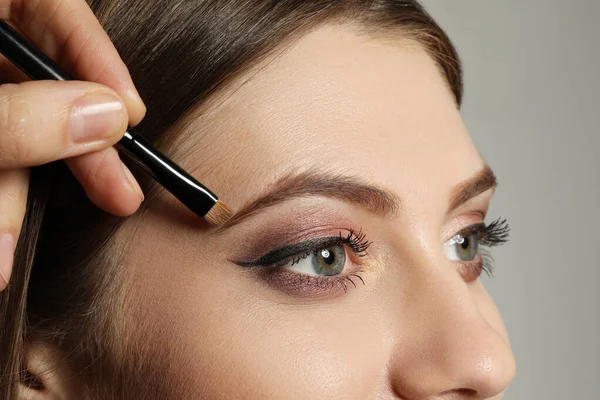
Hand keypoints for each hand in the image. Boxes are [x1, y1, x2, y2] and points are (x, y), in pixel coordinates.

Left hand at [0, 0, 146, 289]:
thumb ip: (19, 115)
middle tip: (118, 197)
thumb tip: (107, 121)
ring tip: (5, 255)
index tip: (132, 114)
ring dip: (11, 198)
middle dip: (72, 156)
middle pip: (40, 90)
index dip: (101, 62)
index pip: (57, 15)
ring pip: (10, 133)